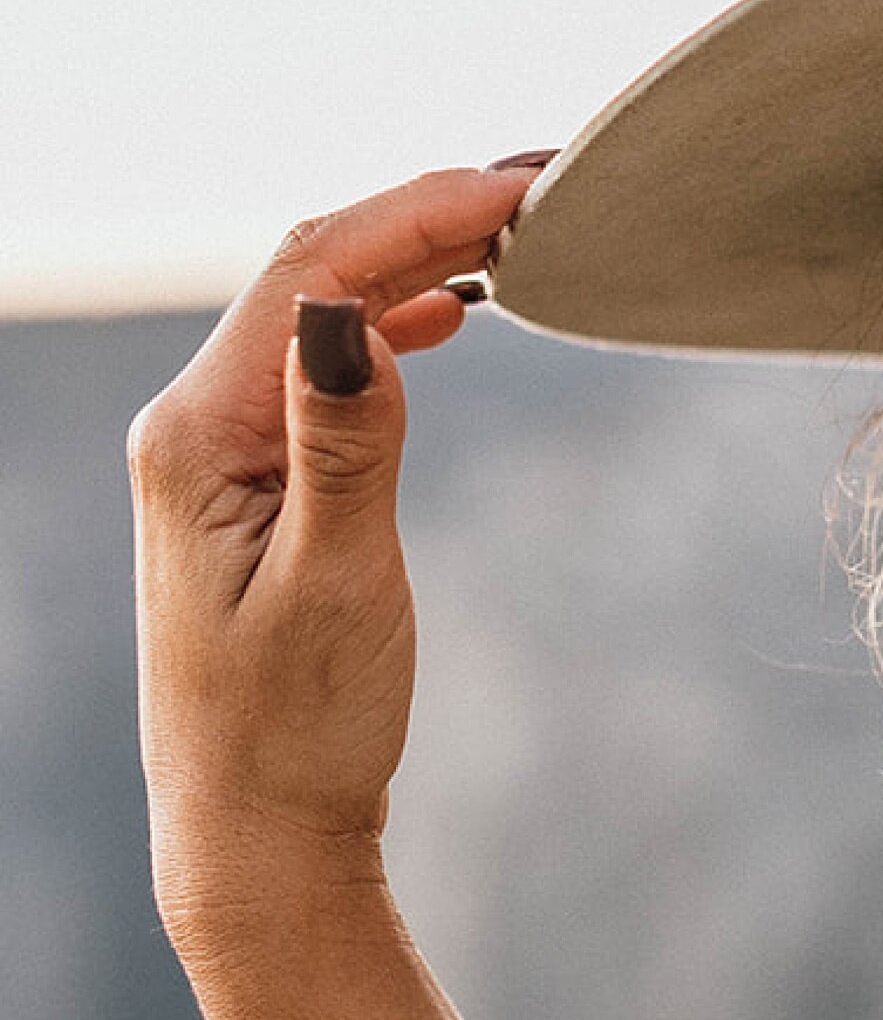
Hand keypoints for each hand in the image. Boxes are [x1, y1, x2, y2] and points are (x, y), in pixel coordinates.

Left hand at [128, 164, 543, 931]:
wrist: (256, 835)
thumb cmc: (296, 729)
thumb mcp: (335, 588)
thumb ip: (346, 444)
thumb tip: (354, 314)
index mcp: (198, 436)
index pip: (313, 272)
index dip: (421, 209)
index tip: (527, 183)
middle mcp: (194, 423)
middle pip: (317, 270)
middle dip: (430, 213)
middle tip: (551, 184)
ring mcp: (222, 449)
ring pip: (325, 307)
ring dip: (420, 257)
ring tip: (523, 230)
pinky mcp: (256, 480)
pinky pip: (326, 363)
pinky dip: (397, 320)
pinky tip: (456, 311)